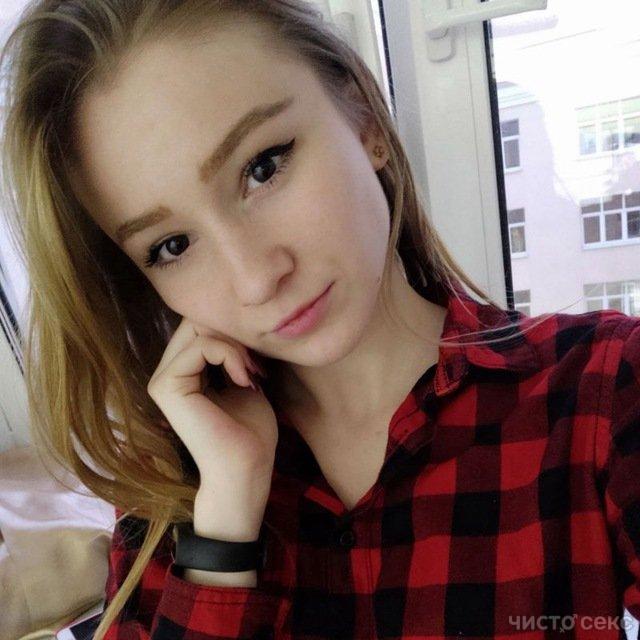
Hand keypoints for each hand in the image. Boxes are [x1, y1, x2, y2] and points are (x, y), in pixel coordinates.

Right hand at [147, 317, 278, 491]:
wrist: (247, 469)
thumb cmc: (251, 431)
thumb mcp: (244, 378)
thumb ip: (233, 350)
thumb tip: (234, 320)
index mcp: (183, 371)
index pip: (201, 325)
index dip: (233, 331)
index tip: (258, 361)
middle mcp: (166, 372)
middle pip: (196, 321)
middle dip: (233, 334)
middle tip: (255, 364)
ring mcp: (162, 379)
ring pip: (199, 329)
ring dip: (235, 345)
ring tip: (251, 373)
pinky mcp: (166, 386)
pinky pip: (200, 346)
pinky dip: (229, 355)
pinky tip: (243, 379)